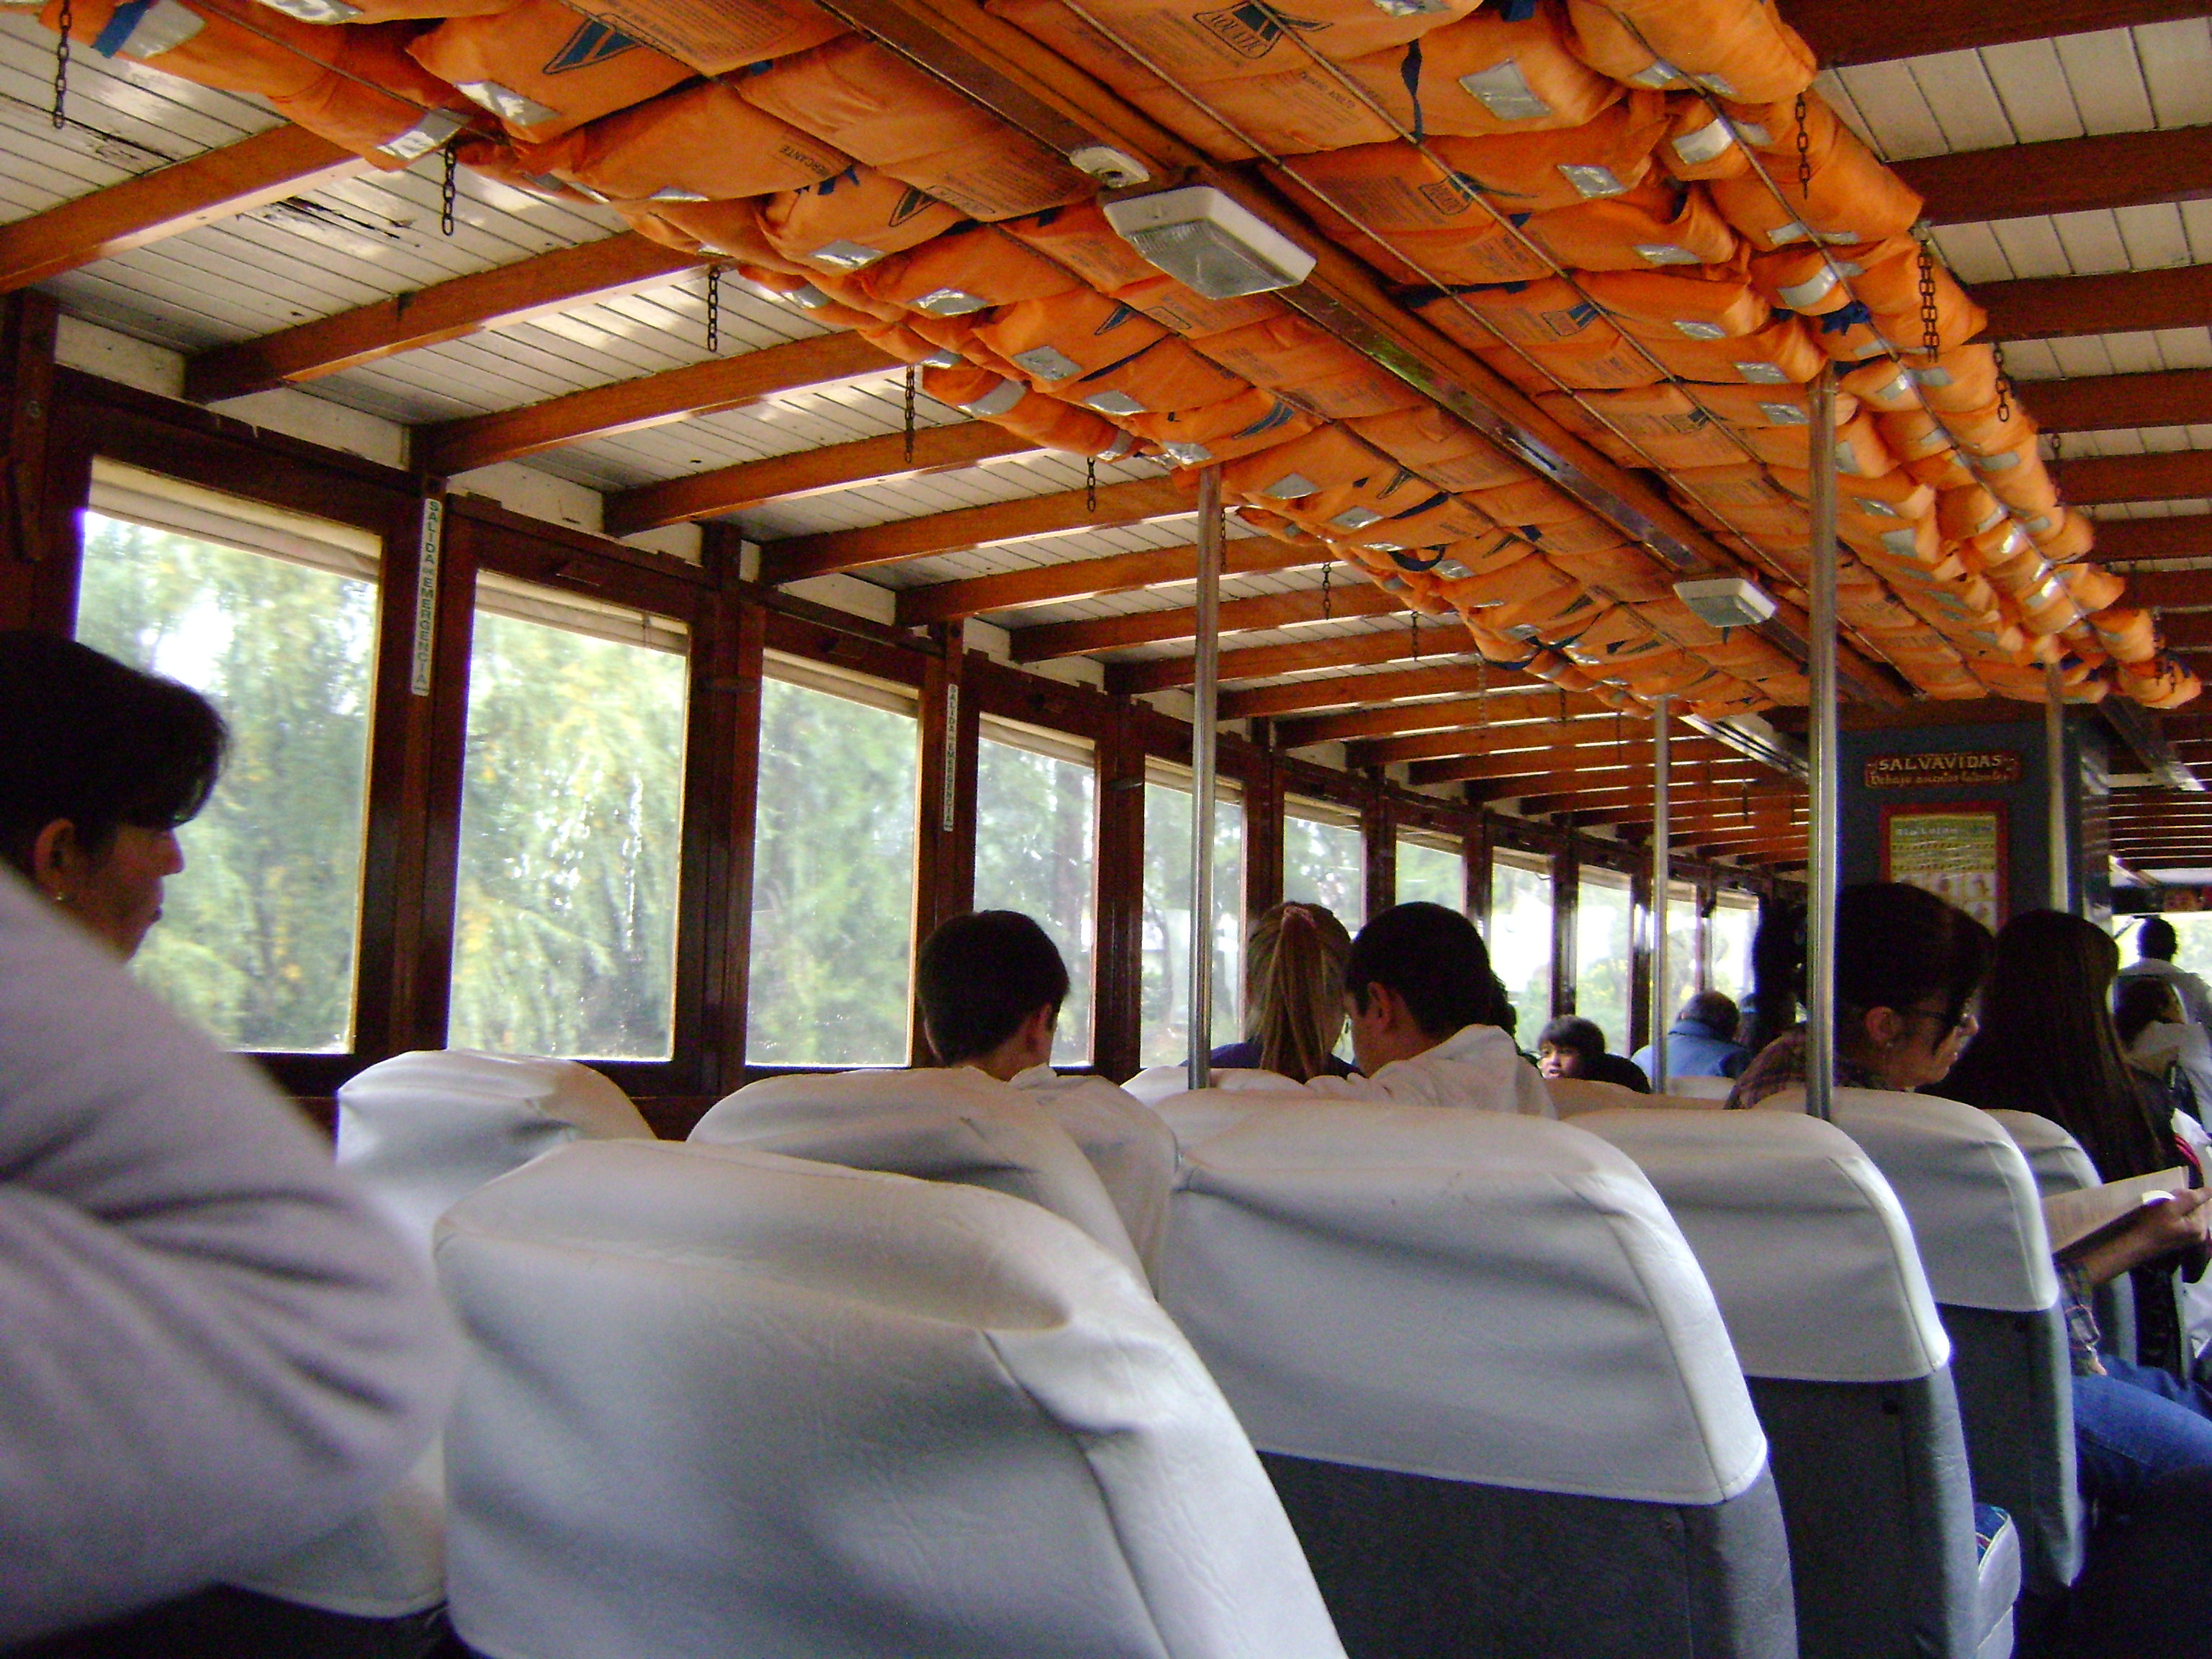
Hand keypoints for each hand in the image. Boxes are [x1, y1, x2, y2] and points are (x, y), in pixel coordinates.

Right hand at [2073, 1187, 2211, 1286]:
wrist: (2132, 1246)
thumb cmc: (2150, 1225)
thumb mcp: (2169, 1208)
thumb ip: (2191, 1198)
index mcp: (2200, 1226)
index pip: (2201, 1201)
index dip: (2184, 1195)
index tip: (2168, 1199)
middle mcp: (2200, 1233)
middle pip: (2196, 1207)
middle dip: (2181, 1202)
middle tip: (2162, 1204)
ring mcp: (2190, 1237)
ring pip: (2187, 1212)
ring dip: (2175, 1207)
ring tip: (2159, 1210)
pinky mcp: (2181, 1238)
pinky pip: (2182, 1220)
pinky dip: (2172, 1215)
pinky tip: (2160, 1217)